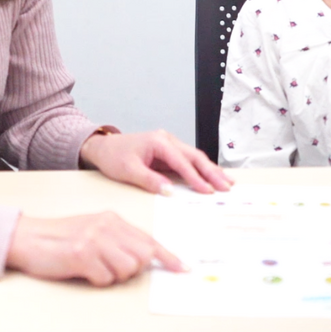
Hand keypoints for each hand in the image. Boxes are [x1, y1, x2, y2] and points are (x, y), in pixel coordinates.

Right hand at [6, 212, 183, 285]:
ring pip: (127, 269)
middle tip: (110, 267)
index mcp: (112, 218)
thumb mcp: (94, 229)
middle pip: (142, 256)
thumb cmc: (61, 237)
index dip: (167, 256)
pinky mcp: (82, 255)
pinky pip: (105, 278)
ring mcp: (95, 239)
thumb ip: (118, 239)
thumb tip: (144, 257)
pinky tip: (82, 270)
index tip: (182, 268)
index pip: (149, 239)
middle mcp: (107, 226)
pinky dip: (96, 280)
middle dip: (132, 269)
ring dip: (113, 275)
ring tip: (94, 267)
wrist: (29, 237)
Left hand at [79, 129, 233, 194]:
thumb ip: (149, 180)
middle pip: (194, 156)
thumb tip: (169, 191)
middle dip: (211, 172)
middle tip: (227, 186)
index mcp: (159, 141)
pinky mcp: (168, 152)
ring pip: (194, 157)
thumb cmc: (114, 156)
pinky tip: (212, 176)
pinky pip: (188, 160)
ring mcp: (169, 144)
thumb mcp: (128, 171)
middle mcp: (167, 140)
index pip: (182, 161)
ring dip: (210, 170)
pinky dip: (201, 169)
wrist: (103, 148)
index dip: (196, 177)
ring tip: (227, 182)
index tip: (207, 190)